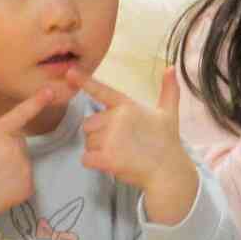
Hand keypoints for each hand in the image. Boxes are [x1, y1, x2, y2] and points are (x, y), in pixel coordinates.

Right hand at [0, 86, 59, 239]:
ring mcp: (24, 168)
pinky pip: (26, 179)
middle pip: (17, 141)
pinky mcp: (29, 186)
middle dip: (6, 147)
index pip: (20, 114)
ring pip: (23, 160)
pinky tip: (0, 188)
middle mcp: (14, 148)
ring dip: (12, 164)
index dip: (37, 101)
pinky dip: (16, 183)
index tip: (50, 92)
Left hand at [74, 69, 197, 224]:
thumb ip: (169, 90)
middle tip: (119, 143)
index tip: (69, 73)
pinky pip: (86, 158)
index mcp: (128, 106)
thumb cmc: (168, 142)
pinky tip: (109, 163)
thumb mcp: (169, 113)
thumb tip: (171, 68)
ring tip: (119, 153)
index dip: (84, 81)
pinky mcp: (107, 157)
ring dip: (97, 150)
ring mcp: (111, 138)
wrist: (168, 171)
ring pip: (87, 142)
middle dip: (98, 134)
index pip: (102, 91)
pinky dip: (94, 163)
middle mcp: (117, 118)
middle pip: (89, 124)